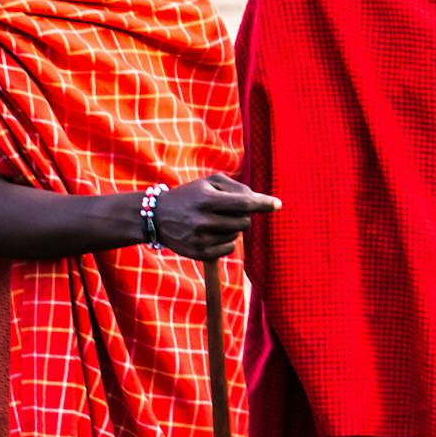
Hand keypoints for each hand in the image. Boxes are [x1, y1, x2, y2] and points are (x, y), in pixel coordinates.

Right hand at [153, 174, 281, 262]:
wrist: (157, 217)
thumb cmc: (190, 195)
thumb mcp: (209, 182)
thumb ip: (236, 187)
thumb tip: (260, 200)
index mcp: (206, 199)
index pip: (244, 203)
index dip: (263, 203)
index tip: (278, 204)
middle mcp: (203, 220)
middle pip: (244, 221)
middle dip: (244, 215)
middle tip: (231, 210)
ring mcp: (200, 239)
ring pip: (237, 235)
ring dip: (233, 227)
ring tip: (216, 220)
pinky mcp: (199, 253)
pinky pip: (229, 248)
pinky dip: (227, 241)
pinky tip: (213, 233)